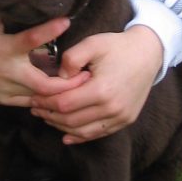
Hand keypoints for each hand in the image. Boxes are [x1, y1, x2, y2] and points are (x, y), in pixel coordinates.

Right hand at [0, 2, 89, 105]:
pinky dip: (45, 101)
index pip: (30, 39)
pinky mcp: (5, 99)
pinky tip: (60, 96)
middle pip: (43, 84)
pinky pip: (30, 105)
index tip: (67, 20)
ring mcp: (7, 88)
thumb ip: (2, 4)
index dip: (50, 30)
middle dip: (66, 83)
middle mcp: (8, 71)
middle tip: (87, 74)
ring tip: (80, 86)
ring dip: (59, 93)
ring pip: (39, 98)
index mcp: (4, 48)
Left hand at [29, 25, 162, 143]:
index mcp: (102, 89)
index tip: (33, 98)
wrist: (148, 53)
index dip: (46, 103)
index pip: (65, 104)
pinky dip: (81, 136)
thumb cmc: (117, 46)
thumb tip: (58, 79)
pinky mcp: (126, 120)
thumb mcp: (92, 43)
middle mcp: (112, 108)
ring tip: (47, 118)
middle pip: (71, 120)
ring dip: (62, 127)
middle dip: (50, 116)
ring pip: (83, 131)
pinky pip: (99, 134)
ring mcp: (121, 117)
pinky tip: (67, 135)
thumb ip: (70, 59)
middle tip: (35, 109)